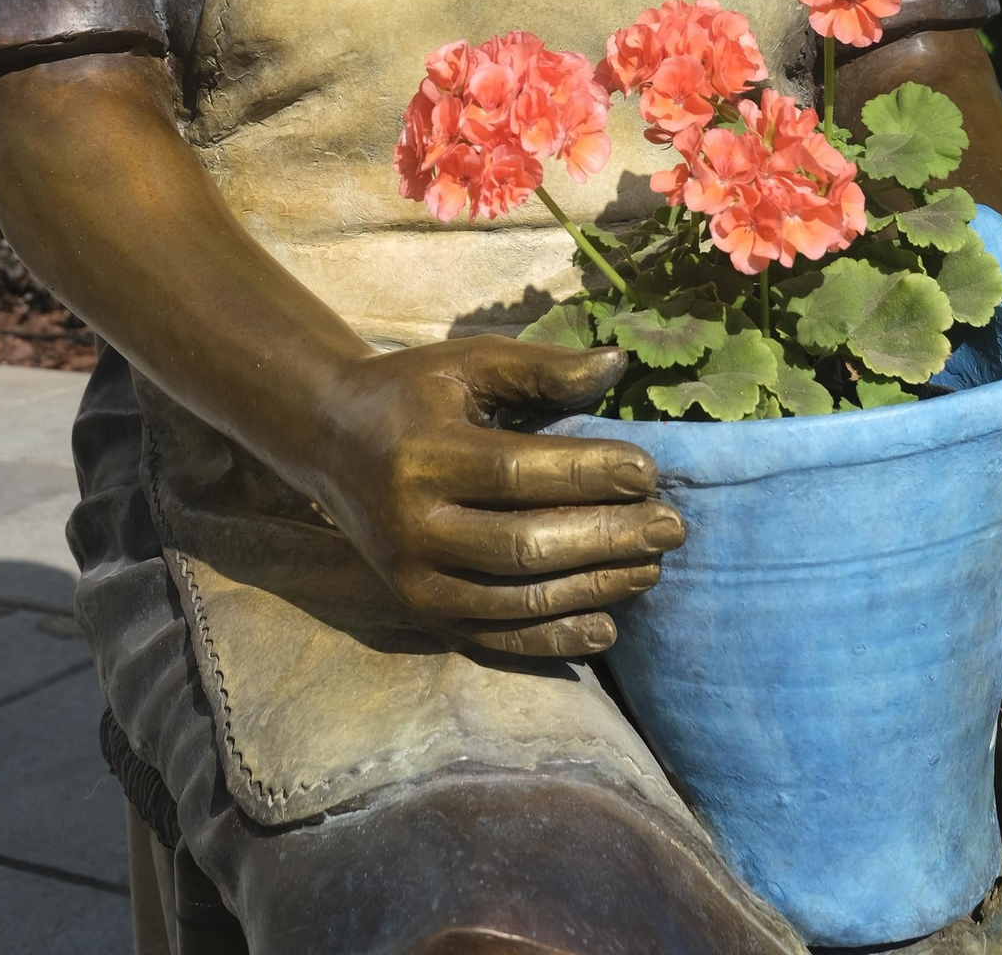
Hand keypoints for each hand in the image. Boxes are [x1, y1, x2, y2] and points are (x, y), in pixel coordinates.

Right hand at [308, 335, 683, 659]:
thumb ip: (542, 367)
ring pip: (515, 599)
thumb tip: (617, 366)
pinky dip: (552, 639)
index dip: (588, 474)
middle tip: (671, 527)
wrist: (330, 440)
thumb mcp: (470, 362)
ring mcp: (413, 579)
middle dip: (607, 538)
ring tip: (651, 568)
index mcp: (423, 454)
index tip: (649, 471)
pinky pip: (494, 637)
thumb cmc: (414, 392)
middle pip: (523, 545)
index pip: (518, 473)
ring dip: (592, 588)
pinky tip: (606, 627)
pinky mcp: (420, 610)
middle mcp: (413, 525)